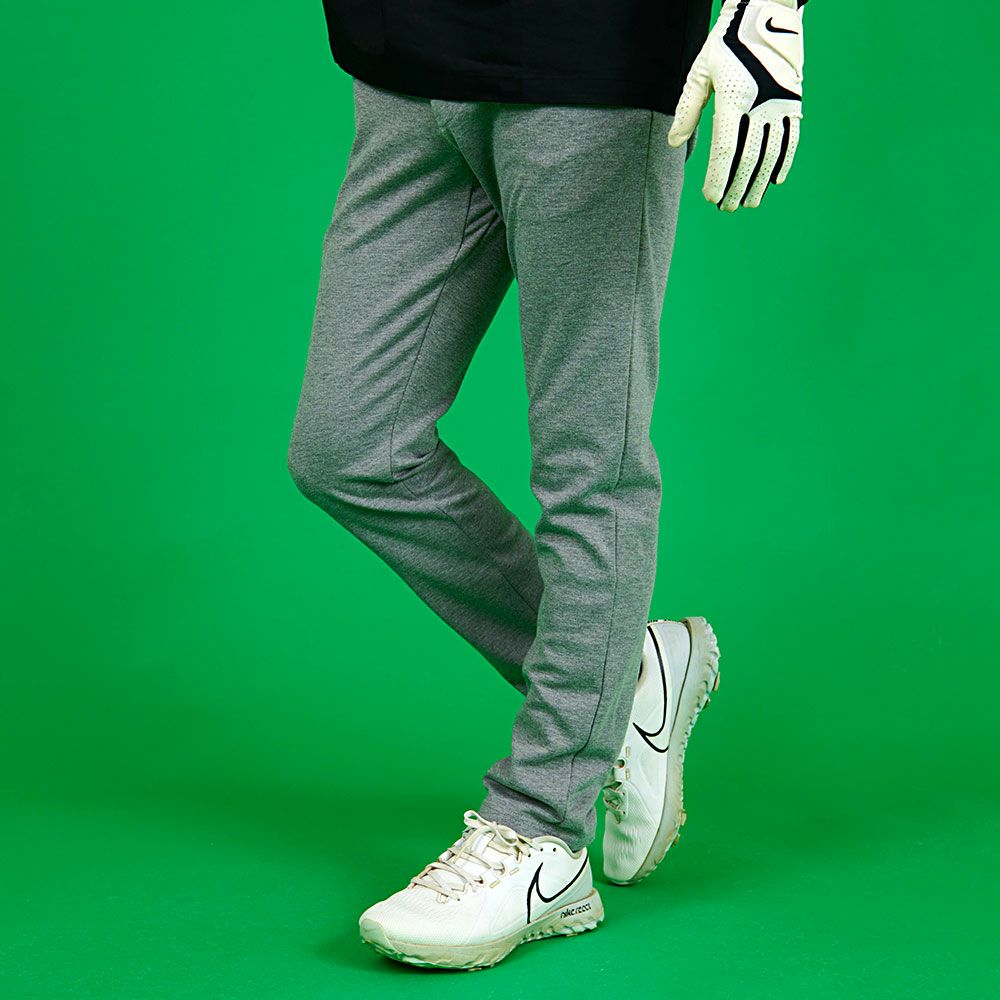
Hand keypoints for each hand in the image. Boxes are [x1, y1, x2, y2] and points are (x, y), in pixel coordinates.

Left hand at [668, 0, 806, 211]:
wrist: (767, 11)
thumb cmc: (726, 42)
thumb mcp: (700, 71)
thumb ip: (687, 109)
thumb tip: (674, 143)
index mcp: (734, 99)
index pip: (725, 151)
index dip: (718, 179)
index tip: (710, 198)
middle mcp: (760, 105)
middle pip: (748, 160)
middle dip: (736, 188)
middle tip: (727, 208)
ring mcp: (781, 104)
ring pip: (770, 155)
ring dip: (759, 183)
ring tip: (749, 202)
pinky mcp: (794, 101)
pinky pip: (791, 139)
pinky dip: (783, 162)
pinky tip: (773, 181)